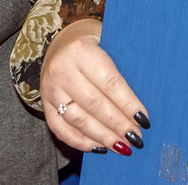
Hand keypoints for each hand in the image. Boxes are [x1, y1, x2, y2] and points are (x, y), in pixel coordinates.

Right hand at [40, 18, 148, 155]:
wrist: (61, 40)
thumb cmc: (93, 43)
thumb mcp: (109, 43)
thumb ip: (122, 68)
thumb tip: (140, 105)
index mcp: (81, 51)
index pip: (110, 83)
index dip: (128, 104)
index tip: (144, 120)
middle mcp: (62, 70)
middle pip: (95, 105)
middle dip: (118, 125)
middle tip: (136, 138)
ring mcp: (50, 89)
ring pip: (78, 120)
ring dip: (102, 137)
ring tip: (121, 146)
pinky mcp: (44, 104)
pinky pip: (60, 129)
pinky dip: (80, 142)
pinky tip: (98, 147)